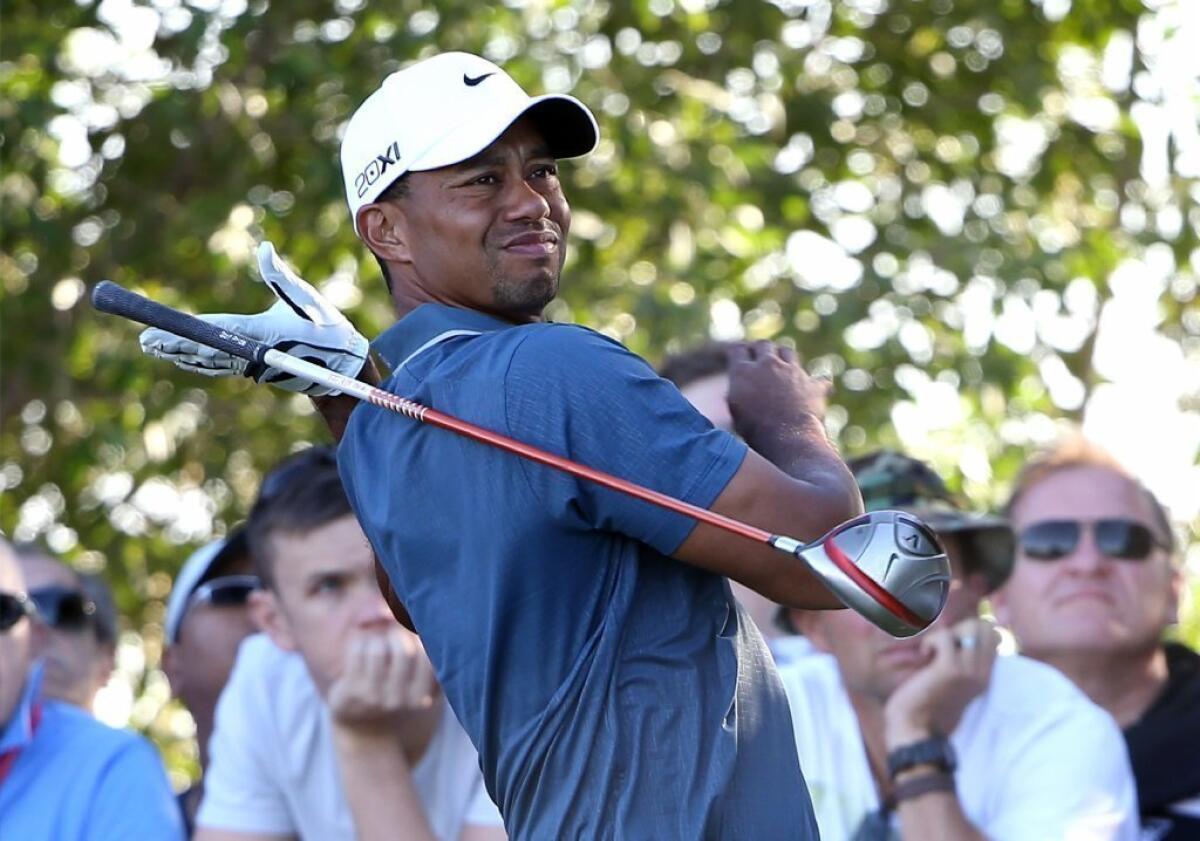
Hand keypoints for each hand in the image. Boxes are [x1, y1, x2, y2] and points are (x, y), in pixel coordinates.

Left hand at [139, 241, 368, 395]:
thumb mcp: (309, 298)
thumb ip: (282, 275)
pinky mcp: (259, 371)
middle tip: (145, 342)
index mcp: (262, 333)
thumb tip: (265, 248)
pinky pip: (222, 367)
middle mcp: (254, 354)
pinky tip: (184, 359)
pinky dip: (200, 363)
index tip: (156, 332)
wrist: (345, 366)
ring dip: (181, 355)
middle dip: (173, 346)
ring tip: (156, 349)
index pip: (212, 332)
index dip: (181, 333)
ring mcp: (255, 366)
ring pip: (210, 361)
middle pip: (204, 350)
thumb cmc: (328, 328)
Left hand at [327, 628, 437, 734]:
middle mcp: (403, 700)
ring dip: (378, 639)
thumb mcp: (414, 673)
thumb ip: (413, 638)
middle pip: (405, 650)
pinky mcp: (353, 691)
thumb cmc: (396, 685)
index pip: (429, 658)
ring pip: (379, 648)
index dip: (422, 637)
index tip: (416, 633)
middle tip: (394, 636)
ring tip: (378, 646)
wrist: (364, 725)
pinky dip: (361, 641)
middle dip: (399, 635)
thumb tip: (390, 610)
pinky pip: (358, 649)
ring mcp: (376, 697)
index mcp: (425, 695)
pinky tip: (362, 651)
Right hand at [725, 341, 832, 441]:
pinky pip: (820, 379)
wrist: (787, 438)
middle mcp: (768, 365)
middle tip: (759, 355)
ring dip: (784, 356)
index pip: (737, 350)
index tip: (735, 355)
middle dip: (760, 349)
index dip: (736, 352)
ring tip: (783, 365)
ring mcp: (792, 372)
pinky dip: (818, 383)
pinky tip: (819, 387)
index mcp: (743, 371)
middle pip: (763, 345)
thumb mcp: (736, 412)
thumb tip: (740, 388)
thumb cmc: (755, 430)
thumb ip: (736, 393)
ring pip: (787, 352)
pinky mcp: (813, 385)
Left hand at [883, 618, 999, 747]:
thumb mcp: (955, 686)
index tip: (952, 644)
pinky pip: (945, 636)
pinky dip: (931, 641)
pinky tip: (924, 656)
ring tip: (935, 652)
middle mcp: (982, 673)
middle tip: (944, 646)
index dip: (972, 630)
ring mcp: (969, 671)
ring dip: (948, 633)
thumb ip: (963, 666)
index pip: (994, 636)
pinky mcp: (950, 670)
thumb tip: (956, 639)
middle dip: (962, 627)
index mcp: (985, 677)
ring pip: (971, 627)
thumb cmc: (928, 708)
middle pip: (986, 627)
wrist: (916, 731)